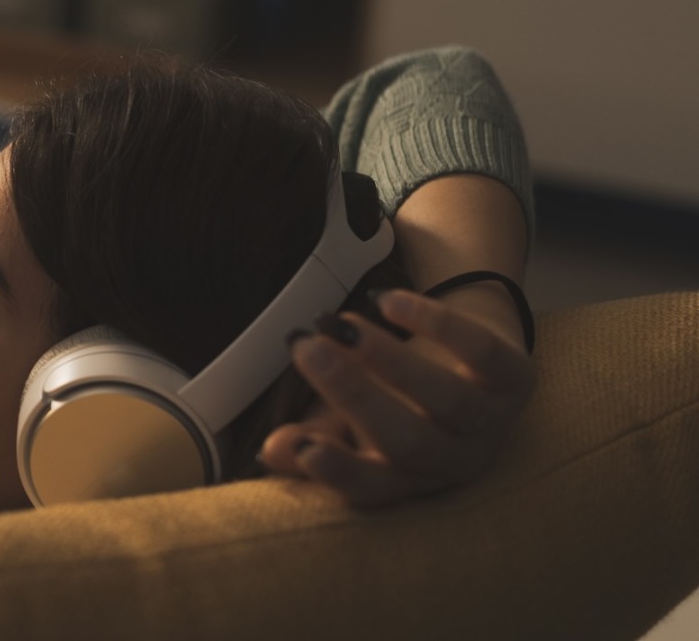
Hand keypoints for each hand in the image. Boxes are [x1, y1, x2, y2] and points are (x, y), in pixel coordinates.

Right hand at [259, 290, 534, 506]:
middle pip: (408, 443)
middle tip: (307, 349)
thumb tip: (273, 452)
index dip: (338, 471)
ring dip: (390, 359)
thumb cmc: (396, 400)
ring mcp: (490, 421)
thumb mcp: (348, 425)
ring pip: (447, 399)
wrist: (468, 360)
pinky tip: (388, 302)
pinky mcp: (517, 376)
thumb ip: (311, 440)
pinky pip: (482, 352)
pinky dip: (436, 324)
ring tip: (344, 324)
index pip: (371, 489)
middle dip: (354, 396)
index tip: (300, 446)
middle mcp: (453, 460)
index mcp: (405, 480)